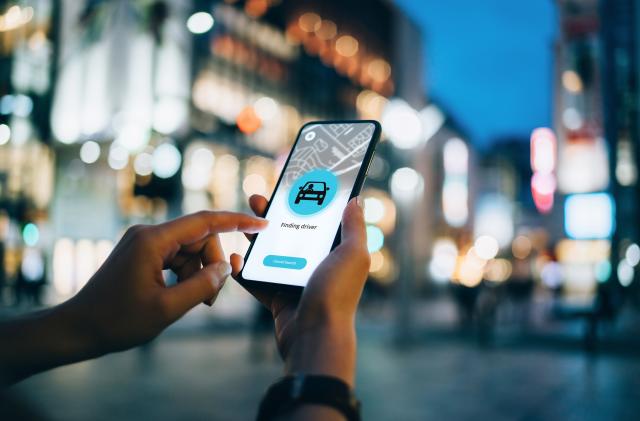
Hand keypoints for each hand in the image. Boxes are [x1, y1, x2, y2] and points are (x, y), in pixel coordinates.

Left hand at [68, 211, 267, 354]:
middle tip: (211, 298)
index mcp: (153, 240)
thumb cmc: (118, 321)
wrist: (78, 329)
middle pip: (199, 238)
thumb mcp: (167, 308)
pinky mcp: (141, 254)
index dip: (237, 221)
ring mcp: (143, 243)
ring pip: (190, 250)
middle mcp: (148, 234)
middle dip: (212, 264)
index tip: (261, 223)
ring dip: (199, 273)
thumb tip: (225, 269)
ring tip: (197, 302)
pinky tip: (184, 295)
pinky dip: (187, 274)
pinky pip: (176, 257)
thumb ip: (202, 286)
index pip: (205, 221)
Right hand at [231, 196, 369, 385]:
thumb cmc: (336, 294)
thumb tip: (356, 199)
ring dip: (256, 237)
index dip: (305, 201)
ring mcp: (295, 281)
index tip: (290, 185)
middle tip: (258, 199)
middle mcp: (316, 265)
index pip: (319, 220)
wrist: (314, 336)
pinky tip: (234, 257)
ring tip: (242, 222)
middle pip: (291, 232)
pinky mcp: (277, 297)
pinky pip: (256, 279)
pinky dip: (244, 270)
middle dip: (274, 215)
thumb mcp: (353, 255)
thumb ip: (354, 227)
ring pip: (271, 253)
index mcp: (336, 253)